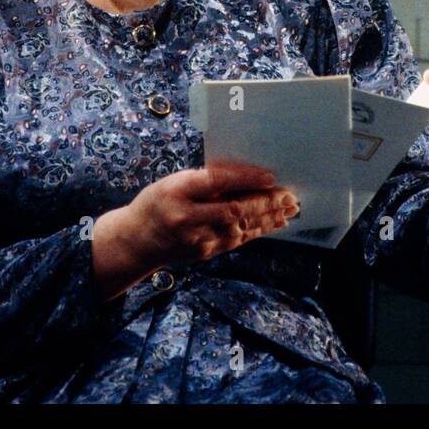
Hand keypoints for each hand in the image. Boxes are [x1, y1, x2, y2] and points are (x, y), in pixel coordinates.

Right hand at [93, 163, 298, 300]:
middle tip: (289, 195)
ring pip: (240, 227)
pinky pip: (237, 240)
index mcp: (177, 190)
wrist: (137, 240)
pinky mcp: (205, 252)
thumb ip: (206, 180)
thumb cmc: (159, 201)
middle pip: (233, 209)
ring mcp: (196, 239)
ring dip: (269, 217)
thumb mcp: (176, 181)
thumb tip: (248, 175)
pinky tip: (275, 222)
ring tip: (291, 208)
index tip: (270, 176)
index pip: (217, 182)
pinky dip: (259, 229)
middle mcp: (186, 217)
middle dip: (266, 202)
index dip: (246, 179)